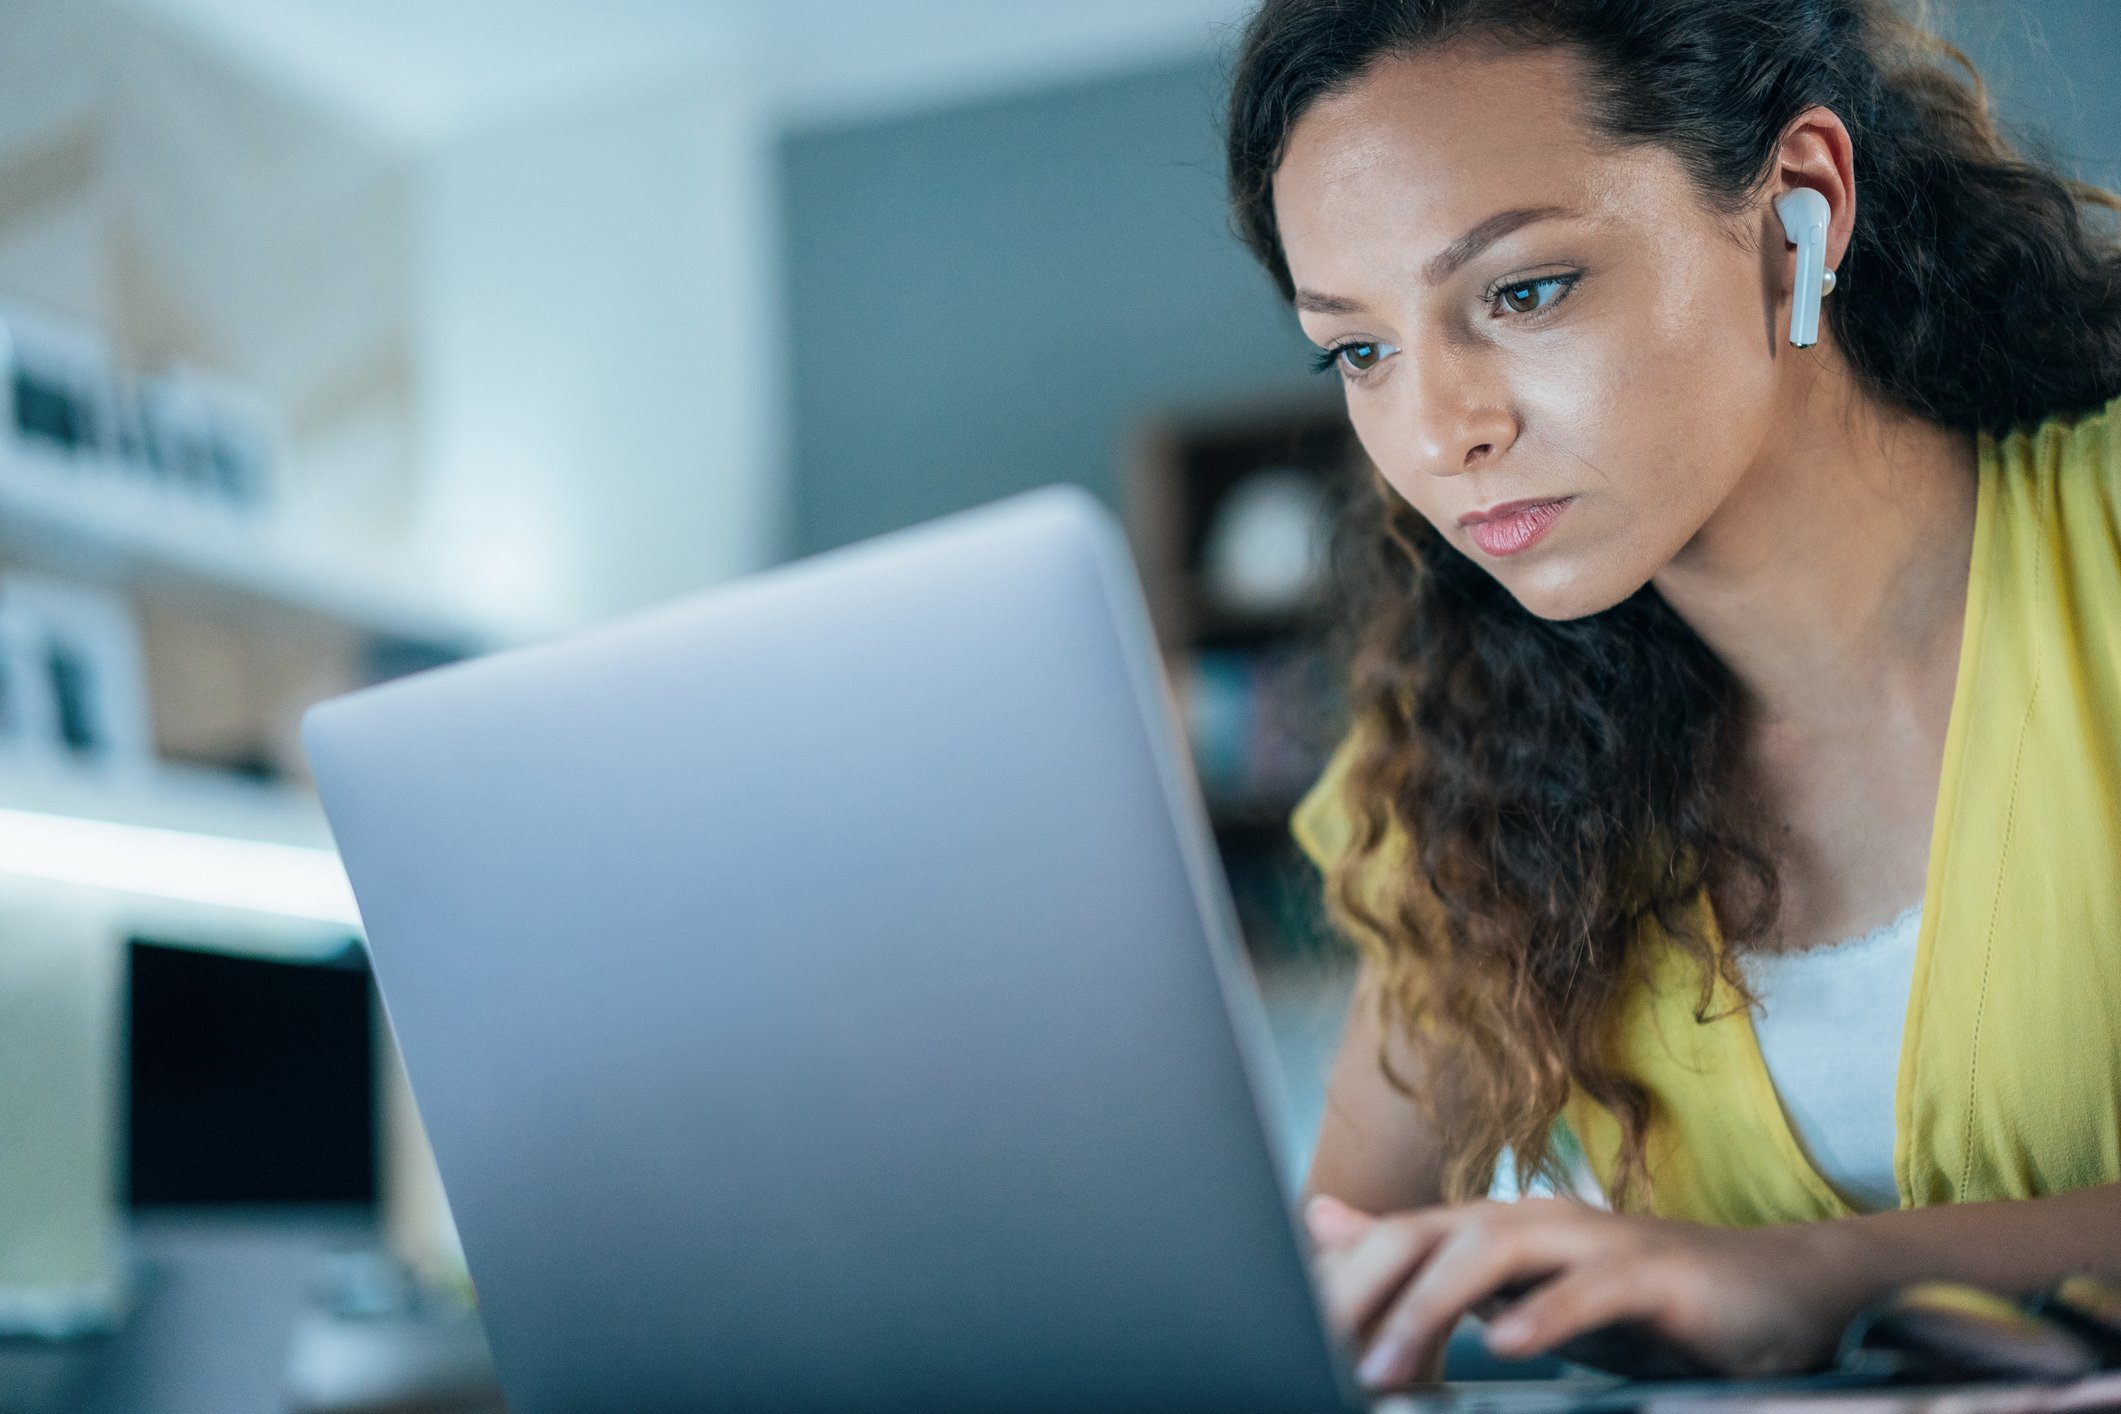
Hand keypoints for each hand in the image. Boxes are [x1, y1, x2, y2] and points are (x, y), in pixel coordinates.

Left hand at [1302, 1193, 1868, 1391]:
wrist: (1770, 1295)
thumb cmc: (1635, 1301)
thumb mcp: (1517, 1291)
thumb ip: (1425, 1262)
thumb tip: (1324, 1222)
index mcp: (1496, 1227)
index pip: (1397, 1243)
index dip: (1340, 1286)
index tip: (1288, 1337)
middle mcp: (1535, 1219)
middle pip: (1429, 1237)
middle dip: (1366, 1294)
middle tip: (1321, 1355)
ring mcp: (1594, 1240)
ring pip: (1495, 1252)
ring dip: (1435, 1308)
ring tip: (1392, 1365)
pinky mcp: (1655, 1271)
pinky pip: (1592, 1287)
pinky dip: (1547, 1315)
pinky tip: (1510, 1347)